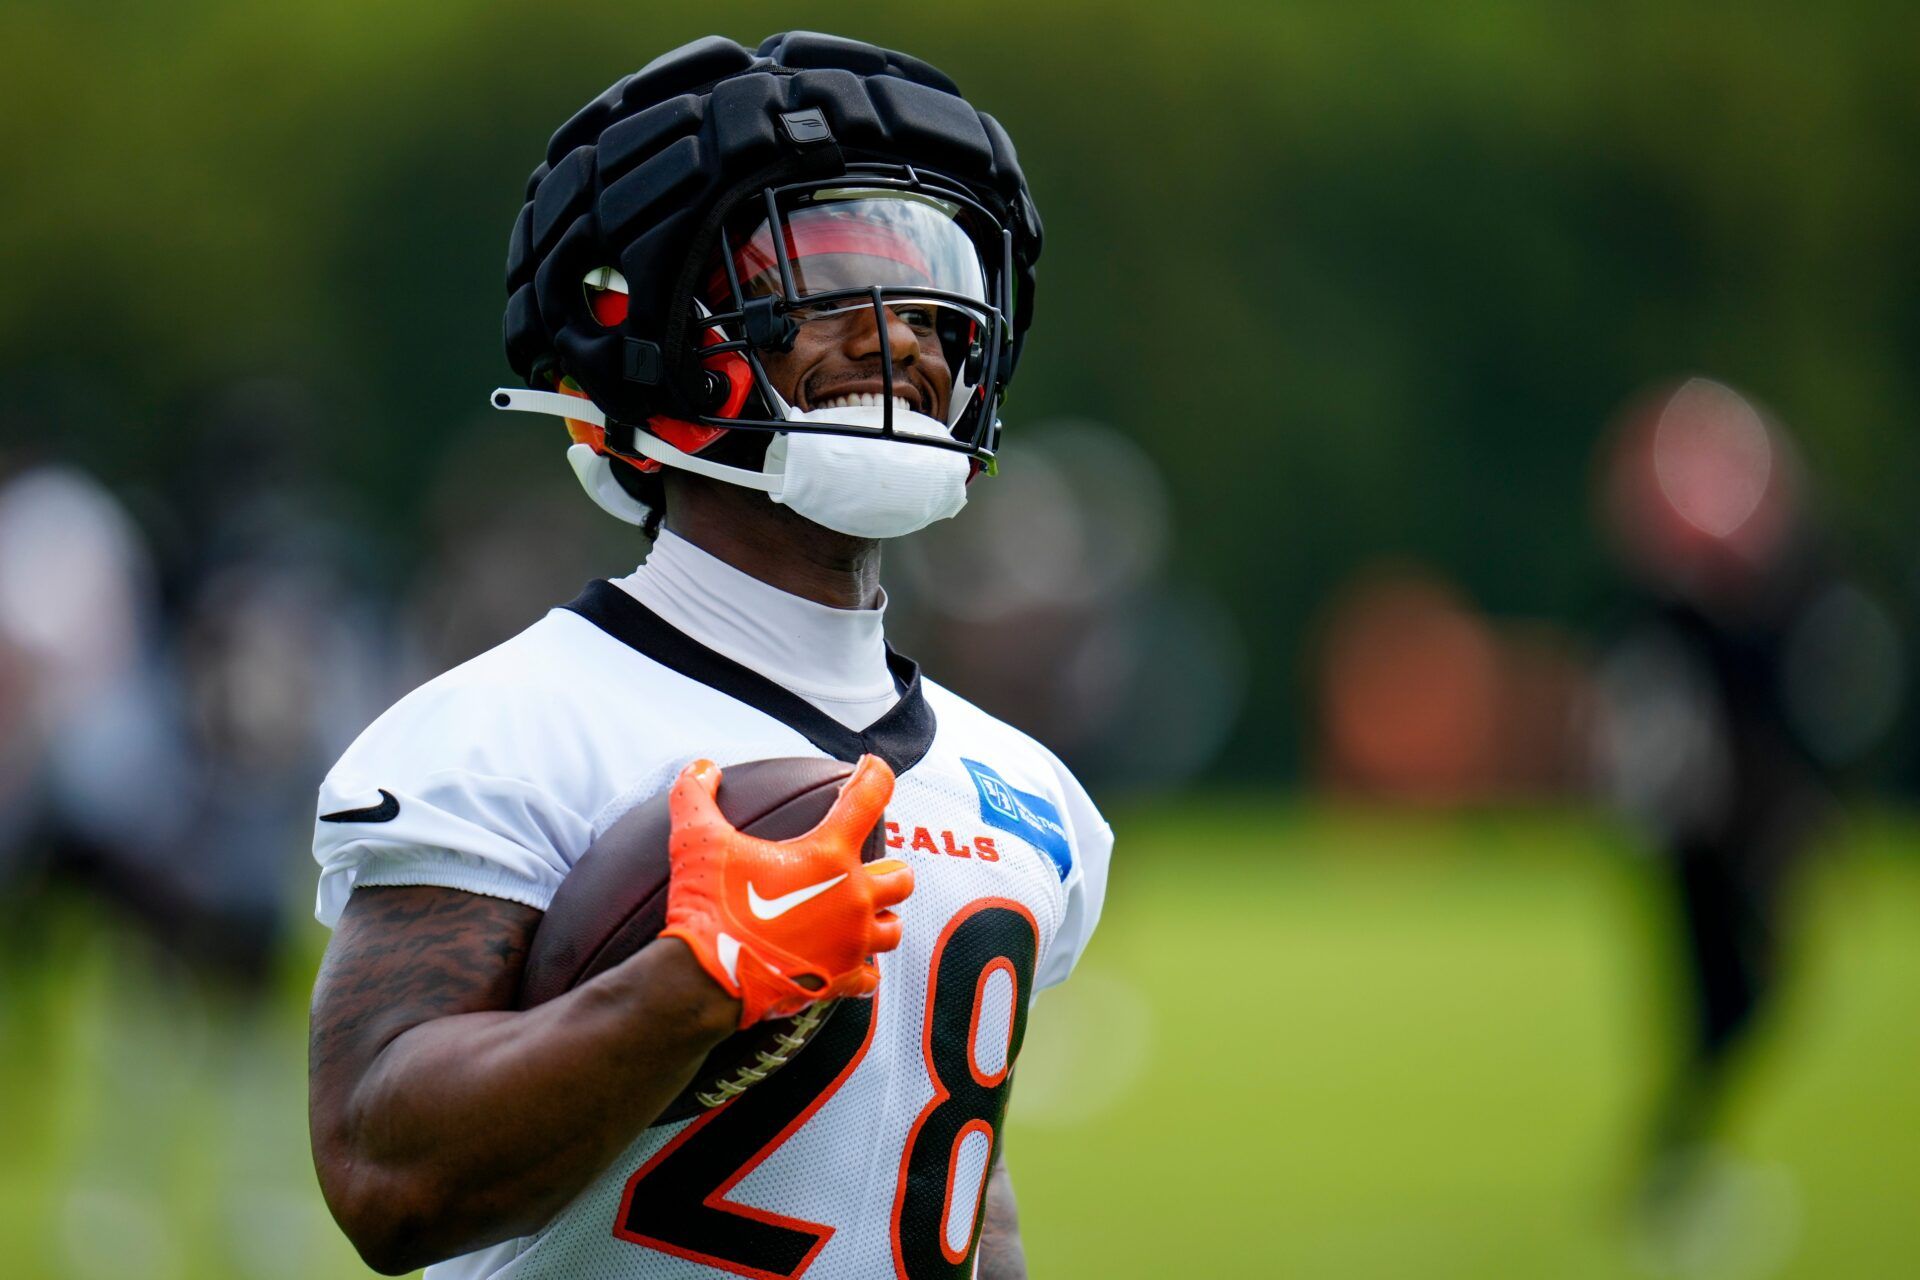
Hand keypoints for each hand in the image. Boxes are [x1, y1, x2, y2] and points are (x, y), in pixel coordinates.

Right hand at [660, 756, 913, 1027]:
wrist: (703, 979)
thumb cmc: (707, 907)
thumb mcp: (696, 841)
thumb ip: (696, 795)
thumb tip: (701, 767)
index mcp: (827, 856)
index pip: (869, 798)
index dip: (876, 775)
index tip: (873, 768)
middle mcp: (852, 898)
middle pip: (901, 878)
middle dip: (890, 870)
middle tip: (871, 869)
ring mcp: (850, 943)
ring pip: (893, 929)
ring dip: (882, 920)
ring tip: (864, 916)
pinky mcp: (839, 980)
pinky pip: (870, 978)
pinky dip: (862, 971)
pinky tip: (848, 964)